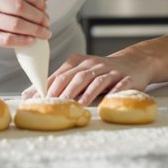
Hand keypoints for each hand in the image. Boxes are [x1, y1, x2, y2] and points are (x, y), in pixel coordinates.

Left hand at [22, 53, 151, 105]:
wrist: (134, 62)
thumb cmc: (102, 72)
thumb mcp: (81, 73)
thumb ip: (61, 83)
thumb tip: (34, 96)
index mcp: (78, 62)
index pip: (58, 75)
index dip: (45, 87)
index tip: (33, 100)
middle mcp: (92, 64)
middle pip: (74, 76)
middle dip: (61, 90)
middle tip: (52, 103)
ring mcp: (108, 70)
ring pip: (93, 80)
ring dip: (83, 93)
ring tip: (76, 104)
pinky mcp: (125, 77)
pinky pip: (117, 84)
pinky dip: (111, 92)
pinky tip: (105, 100)